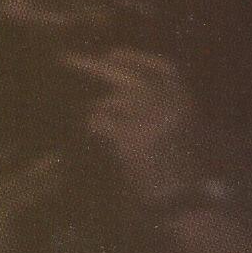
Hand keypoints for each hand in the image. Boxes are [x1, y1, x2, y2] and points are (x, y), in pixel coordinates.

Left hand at [73, 48, 197, 202]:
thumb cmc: (181, 171)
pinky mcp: (128, 136)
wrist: (185, 199)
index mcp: (185, 100)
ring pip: (109, 102)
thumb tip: (119, 91)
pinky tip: (98, 134)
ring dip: (101, 112)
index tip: (113, 53)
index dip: (136, 59)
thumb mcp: (181, 131)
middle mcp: (167, 103)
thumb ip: (158, 108)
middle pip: (128, 77)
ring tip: (109, 130)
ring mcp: (147, 118)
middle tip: (66, 59)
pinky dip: (95, 125)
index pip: (163, 69)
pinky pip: (100, 121)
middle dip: (95, 66)